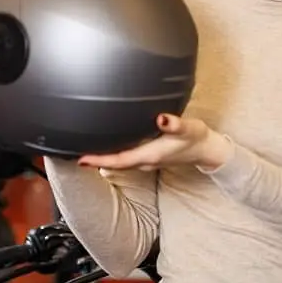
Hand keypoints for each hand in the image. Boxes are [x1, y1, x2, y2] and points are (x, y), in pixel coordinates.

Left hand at [77, 114, 232, 171]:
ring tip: (86, 151)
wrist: (207, 150)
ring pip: (119, 162)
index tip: (80, 159)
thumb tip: (161, 118)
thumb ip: (175, 124)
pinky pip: (126, 158)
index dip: (98, 160)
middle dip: (95, 160)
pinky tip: (108, 146)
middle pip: (114, 163)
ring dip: (103, 158)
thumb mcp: (188, 128)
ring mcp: (147, 161)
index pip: (118, 160)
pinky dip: (113, 154)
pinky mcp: (150, 156)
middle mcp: (145, 161)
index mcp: (150, 155)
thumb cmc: (197, 138)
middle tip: (74, 154)